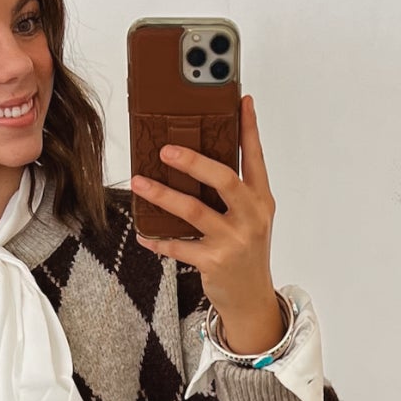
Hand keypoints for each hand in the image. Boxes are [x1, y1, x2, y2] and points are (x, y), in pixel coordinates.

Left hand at [130, 94, 280, 350]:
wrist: (252, 299)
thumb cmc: (246, 252)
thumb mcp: (251, 219)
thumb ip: (235, 191)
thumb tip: (200, 159)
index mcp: (261, 200)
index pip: (255, 158)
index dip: (249, 128)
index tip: (241, 101)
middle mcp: (251, 217)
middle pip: (223, 179)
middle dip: (193, 161)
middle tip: (166, 150)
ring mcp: (233, 241)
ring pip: (193, 211)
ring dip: (162, 195)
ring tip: (139, 183)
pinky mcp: (214, 262)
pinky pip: (178, 246)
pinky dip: (158, 239)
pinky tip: (144, 233)